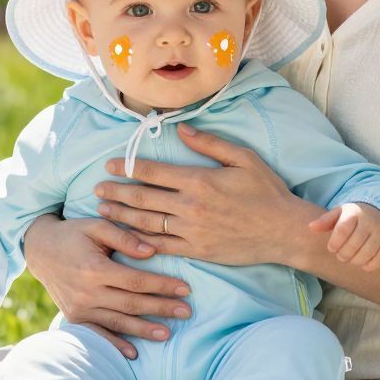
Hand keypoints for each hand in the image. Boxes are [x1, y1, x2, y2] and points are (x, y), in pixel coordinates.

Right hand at [23, 214, 192, 359]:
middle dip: (161, 308)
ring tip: (168, 334)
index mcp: (94, 268)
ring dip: (144, 330)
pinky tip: (133, 353)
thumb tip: (152, 252)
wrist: (40, 250)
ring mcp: (79, 308)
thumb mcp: (97, 226)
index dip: (162, 285)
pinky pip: (98, 334)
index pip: (136, 281)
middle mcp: (87, 292)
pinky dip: (115, 345)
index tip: (185, 288)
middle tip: (187, 312)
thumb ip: (124, 238)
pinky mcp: (74, 317)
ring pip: (118, 322)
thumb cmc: (73, 234)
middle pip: (131, 304)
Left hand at [93, 123, 314, 266]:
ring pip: (147, 223)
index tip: (109, 165)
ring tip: (103, 211)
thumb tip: (180, 128)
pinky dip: (140, 242)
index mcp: (199, 180)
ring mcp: (192, 231)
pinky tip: (125, 238)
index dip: (127, 167)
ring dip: (121, 216)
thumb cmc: (266, 192)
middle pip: (143, 198)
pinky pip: (162, 246)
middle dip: (116, 193)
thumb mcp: (243, 158)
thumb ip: (209, 143)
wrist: (282, 231)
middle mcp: (190, 207)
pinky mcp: (196, 251)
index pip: (153, 172)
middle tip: (96, 189)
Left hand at [309, 202, 379, 269]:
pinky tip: (362, 264)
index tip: (331, 248)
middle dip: (343, 255)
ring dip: (354, 261)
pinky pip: (379, 259)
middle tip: (340, 256)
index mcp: (354, 213)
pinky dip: (369, 265)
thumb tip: (311, 227)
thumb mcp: (339, 213)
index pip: (342, 230)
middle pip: (354, 244)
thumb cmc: (353, 217)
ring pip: (366, 253)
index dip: (335, 243)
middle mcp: (369, 222)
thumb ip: (325, 221)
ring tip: (350, 259)